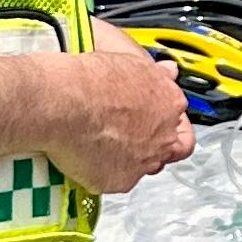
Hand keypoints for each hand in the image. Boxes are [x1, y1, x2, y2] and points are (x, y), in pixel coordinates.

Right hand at [40, 27, 193, 193]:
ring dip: (129, 158)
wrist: (62, 103)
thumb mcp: (130, 61)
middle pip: (169, 147)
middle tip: (128, 134)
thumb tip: (166, 71)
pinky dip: (104, 171)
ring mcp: (144, 161)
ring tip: (104, 144)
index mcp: (169, 103)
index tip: (150, 118)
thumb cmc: (89, 81)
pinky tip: (89, 157)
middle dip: (151, 142)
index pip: (180, 120)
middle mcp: (163, 136)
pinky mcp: (121, 181)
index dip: (163, 119)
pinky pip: (117, 180)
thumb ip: (155, 73)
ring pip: (144, 166)